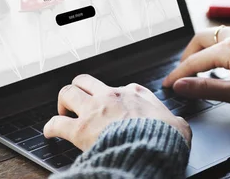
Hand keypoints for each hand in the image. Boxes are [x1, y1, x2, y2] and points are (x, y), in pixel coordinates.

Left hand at [44, 74, 191, 150]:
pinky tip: (50, 132)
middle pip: (85, 81)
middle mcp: (111, 96)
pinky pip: (56, 123)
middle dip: (79, 89)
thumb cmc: (164, 138)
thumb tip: (179, 125)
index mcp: (135, 93)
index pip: (119, 87)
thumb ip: (175, 121)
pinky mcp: (81, 129)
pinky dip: (50, 126)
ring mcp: (94, 110)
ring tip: (63, 111)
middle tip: (78, 101)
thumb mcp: (178, 125)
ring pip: (67, 92)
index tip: (113, 107)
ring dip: (63, 102)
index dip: (113, 97)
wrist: (152, 149)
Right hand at [162, 25, 229, 110]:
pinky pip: (228, 35)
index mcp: (229, 48)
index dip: (178, 74)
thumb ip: (206, 88)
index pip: (194, 61)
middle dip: (188, 56)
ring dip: (203, 50)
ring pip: (214, 35)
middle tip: (183, 75)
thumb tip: (181, 85)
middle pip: (200, 39)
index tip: (168, 85)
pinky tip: (222, 62)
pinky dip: (217, 46)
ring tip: (201, 70)